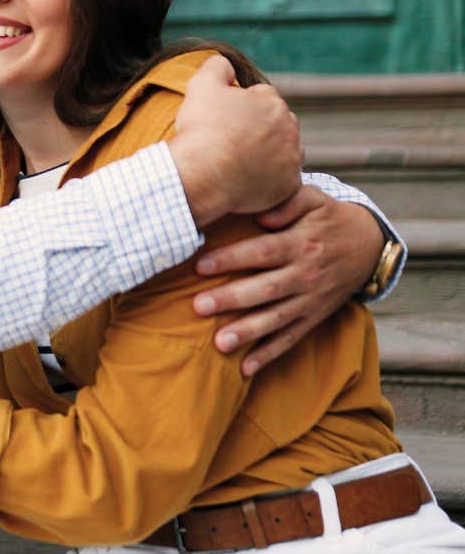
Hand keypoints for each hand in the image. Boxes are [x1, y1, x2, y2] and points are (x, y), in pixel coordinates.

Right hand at [168, 56, 301, 226]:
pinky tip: (245, 181)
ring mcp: (292, 159)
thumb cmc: (201, 130)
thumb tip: (225, 63)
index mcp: (273, 102)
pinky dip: (268, 181)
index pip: (260, 98)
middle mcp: (290, 129)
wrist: (201, 175)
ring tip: (236, 163)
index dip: (238, 108)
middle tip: (227, 143)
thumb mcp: (201, 85)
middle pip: (274, 126)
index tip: (222, 121)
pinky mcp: (289, 186)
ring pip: (281, 152)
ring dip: (265, 155)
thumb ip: (217, 66)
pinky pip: (282, 181)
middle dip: (256, 130)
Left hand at [193, 185, 384, 375]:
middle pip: (265, 289)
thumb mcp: (314, 199)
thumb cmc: (328, 217)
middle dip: (231, 299)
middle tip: (198, 306)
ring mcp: (310, 299)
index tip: (200, 265)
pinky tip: (245, 368)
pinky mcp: (314, 317)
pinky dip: (269, 354)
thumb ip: (288, 201)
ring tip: (219, 343)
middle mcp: (305, 274)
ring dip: (248, 333)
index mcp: (301, 243)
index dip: (231, 259)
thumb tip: (262, 214)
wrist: (369, 245)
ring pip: (276, 319)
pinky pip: (291, 338)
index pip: (262, 252)